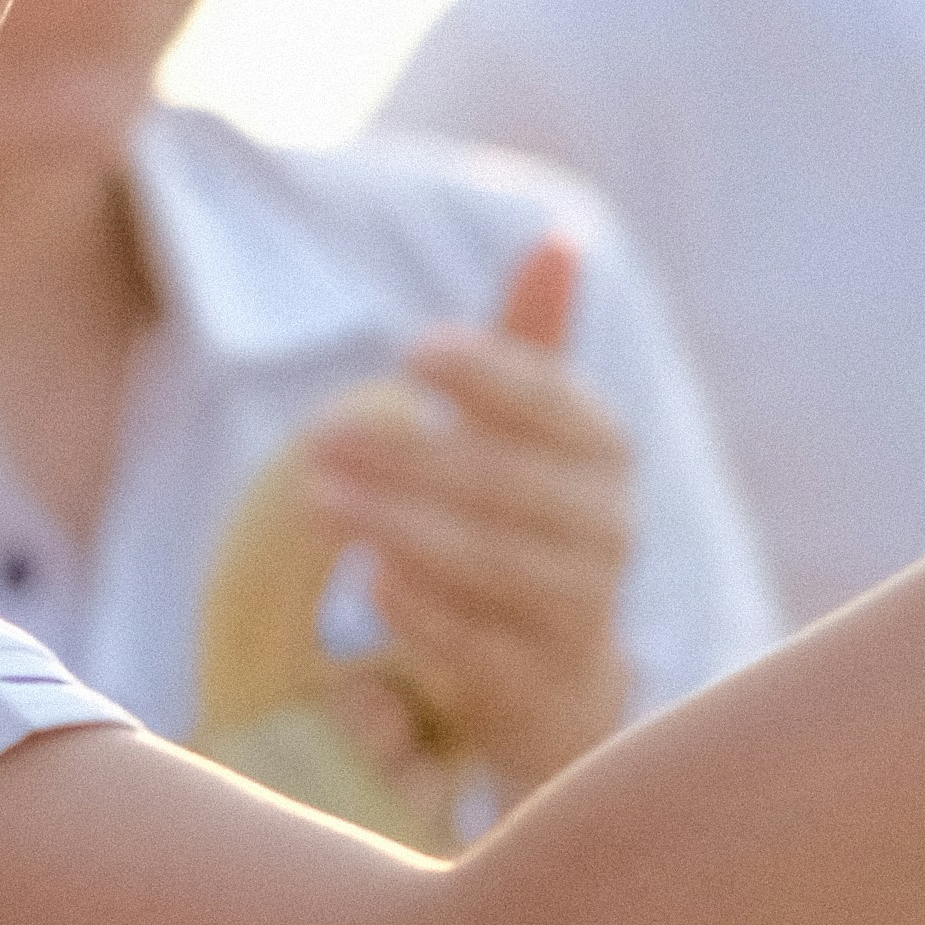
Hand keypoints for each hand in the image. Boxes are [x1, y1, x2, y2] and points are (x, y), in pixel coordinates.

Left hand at [295, 234, 635, 807]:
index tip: (413, 348)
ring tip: (317, 501)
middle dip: (412, 456)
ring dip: (402, 528)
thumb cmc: (527, 527)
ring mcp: (579, 611)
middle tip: (318, 436)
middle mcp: (607, 528)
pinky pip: (481, 645)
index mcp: (603, 452)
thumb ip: (531, 349)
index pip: (553, 401)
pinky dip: (426, 611)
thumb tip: (557, 241)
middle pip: (509, 483)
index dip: (489, 373)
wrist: (557, 676)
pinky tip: (370, 583)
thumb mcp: (533, 437)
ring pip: (494, 563)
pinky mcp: (538, 683)